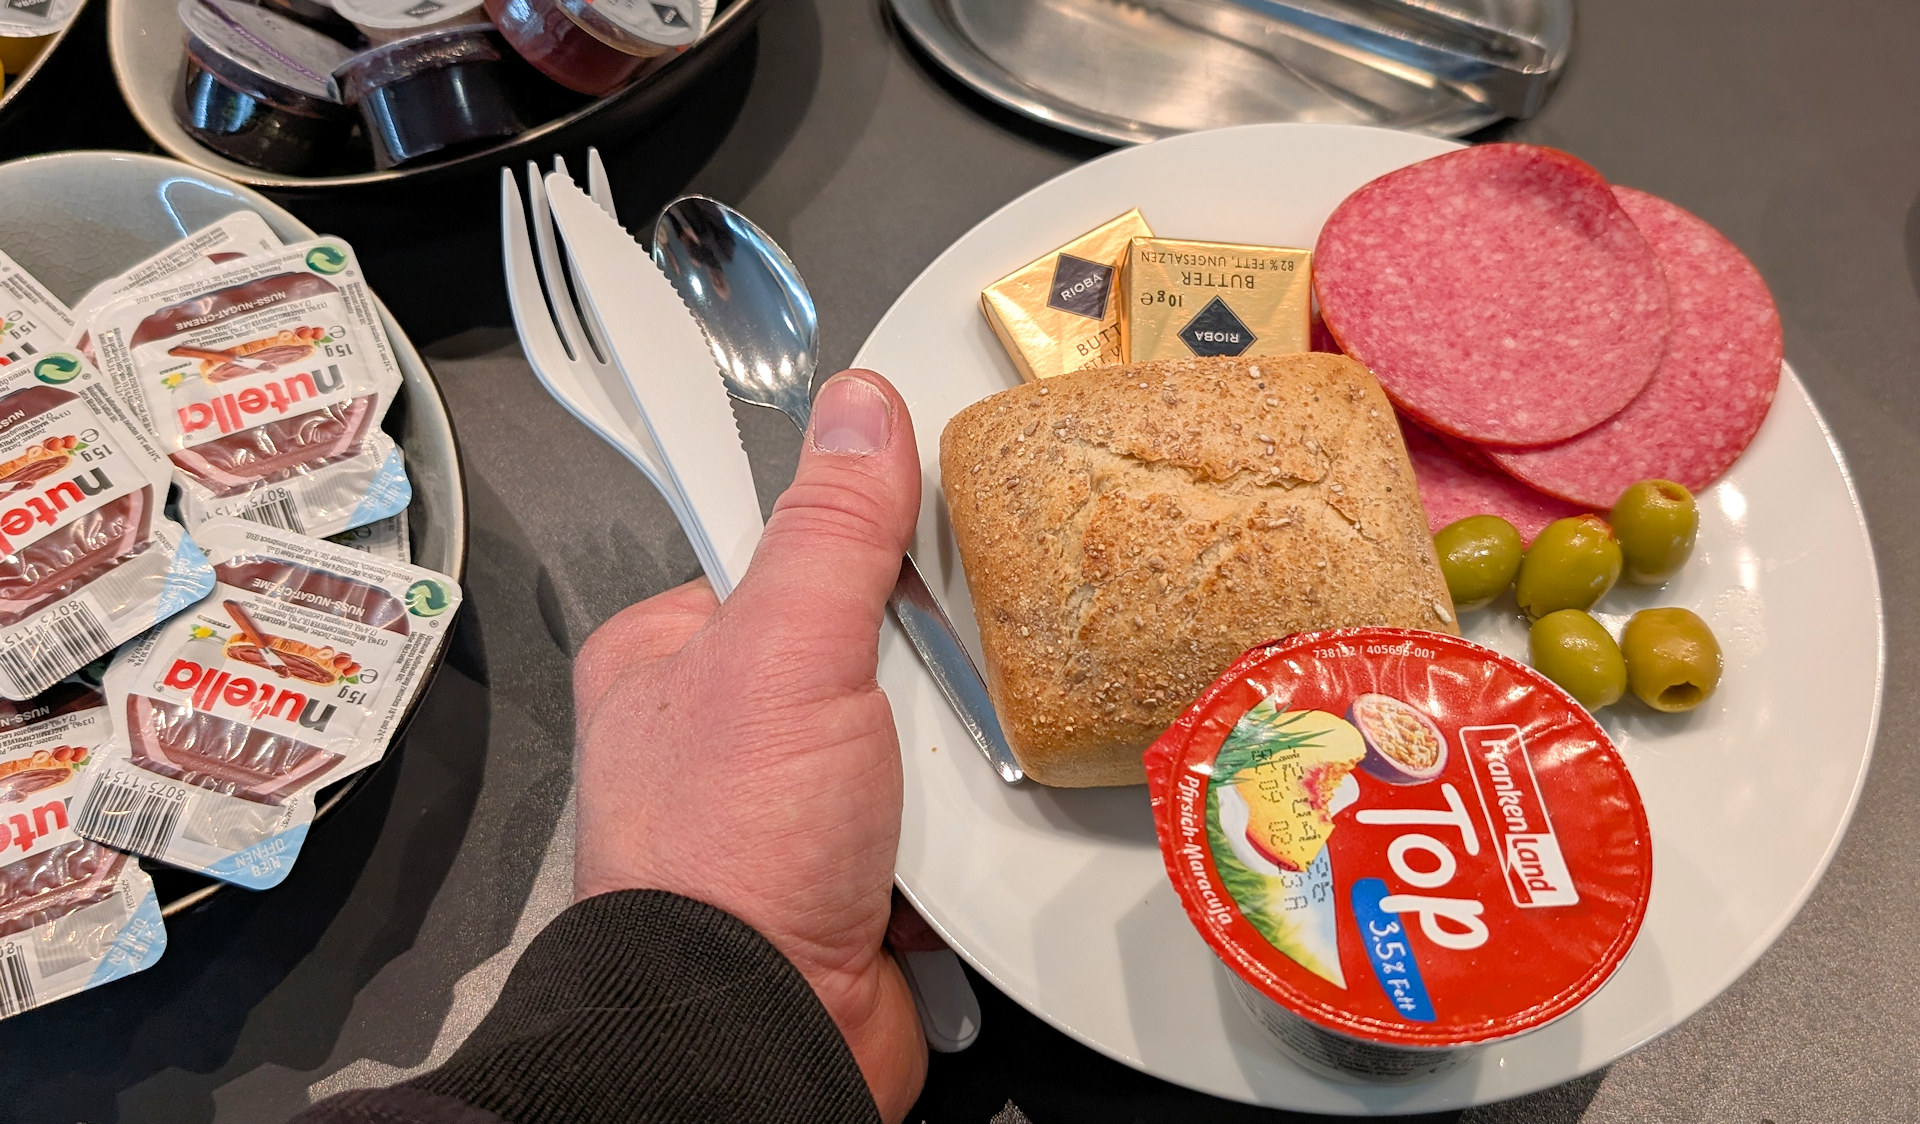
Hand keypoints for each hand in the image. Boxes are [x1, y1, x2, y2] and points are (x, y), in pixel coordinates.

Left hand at [572, 371, 926, 1120]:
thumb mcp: (784, 656)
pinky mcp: (852, 869)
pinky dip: (955, 829)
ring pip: (911, 731)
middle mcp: (722, 727)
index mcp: (673, 655)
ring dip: (942, 763)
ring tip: (929, 792)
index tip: (911, 552)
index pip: (784, 551)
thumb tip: (858, 412)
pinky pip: (935, 812)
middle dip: (913, 677)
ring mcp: (790, 802)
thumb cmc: (727, 862)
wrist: (761, 1038)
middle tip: (915, 705)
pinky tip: (945, 844)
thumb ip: (829, 532)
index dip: (855, 551)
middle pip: (865, 643)